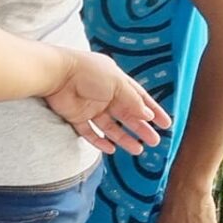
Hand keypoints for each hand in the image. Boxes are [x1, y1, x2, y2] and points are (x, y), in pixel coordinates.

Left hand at [44, 51, 172, 154]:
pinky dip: (100, 141)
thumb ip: (133, 101)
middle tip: (154, 141)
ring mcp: (90, 107)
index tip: (166, 124)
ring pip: (110, 127)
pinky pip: (89, 132)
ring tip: (138, 150)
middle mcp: (104, 95)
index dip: (153, 111)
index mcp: (116, 82)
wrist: (56, 74)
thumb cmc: (87, 72)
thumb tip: (148, 115)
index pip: (139, 98)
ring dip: (124, 138)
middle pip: (126, 115)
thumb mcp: (117, 84)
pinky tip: (111, 149)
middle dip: (141, 128)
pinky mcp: (75, 116)